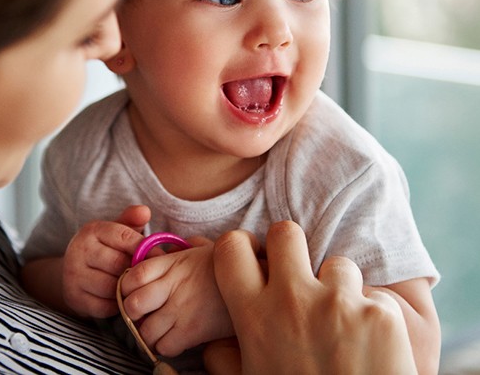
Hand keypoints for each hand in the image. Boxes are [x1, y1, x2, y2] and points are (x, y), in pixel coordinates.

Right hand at [61, 205, 150, 317]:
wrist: (76, 271)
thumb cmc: (106, 248)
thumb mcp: (117, 230)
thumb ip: (132, 220)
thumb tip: (145, 211)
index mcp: (92, 230)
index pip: (123, 236)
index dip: (143, 247)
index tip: (158, 256)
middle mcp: (78, 250)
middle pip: (118, 263)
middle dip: (135, 270)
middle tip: (149, 275)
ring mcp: (73, 275)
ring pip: (111, 286)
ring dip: (126, 288)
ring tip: (135, 285)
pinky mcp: (74, 298)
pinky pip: (104, 306)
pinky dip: (117, 304)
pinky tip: (122, 297)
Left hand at [121, 236, 233, 356]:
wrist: (255, 280)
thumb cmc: (225, 266)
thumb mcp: (200, 249)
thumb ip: (178, 249)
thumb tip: (165, 249)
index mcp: (173, 264)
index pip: (133, 275)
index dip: (127, 285)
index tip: (135, 290)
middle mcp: (173, 286)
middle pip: (132, 305)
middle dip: (132, 311)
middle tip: (143, 312)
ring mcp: (182, 310)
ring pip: (145, 330)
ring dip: (148, 332)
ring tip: (159, 328)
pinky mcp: (193, 331)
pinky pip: (164, 346)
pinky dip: (165, 345)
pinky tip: (174, 337)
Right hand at [204, 221, 417, 374]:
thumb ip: (226, 359)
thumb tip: (212, 343)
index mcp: (255, 317)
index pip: (231, 247)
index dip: (240, 247)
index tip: (252, 258)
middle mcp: (293, 300)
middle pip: (286, 232)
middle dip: (291, 248)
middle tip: (300, 274)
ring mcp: (339, 302)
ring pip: (337, 264)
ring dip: (340, 288)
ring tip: (344, 327)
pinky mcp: (381, 314)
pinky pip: (375, 297)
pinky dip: (374, 316)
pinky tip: (372, 348)